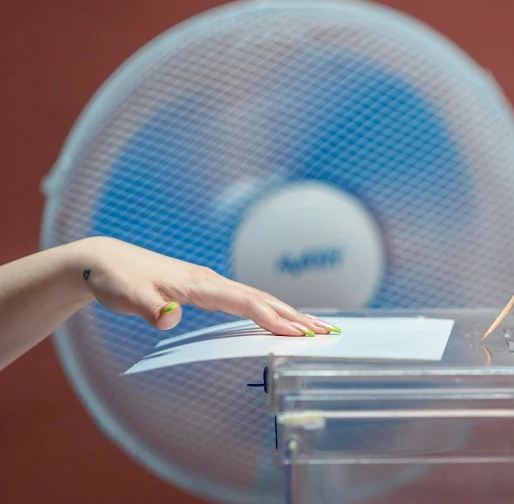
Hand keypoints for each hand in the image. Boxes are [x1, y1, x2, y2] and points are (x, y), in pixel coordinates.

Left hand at [77, 236, 334, 336]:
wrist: (105, 261)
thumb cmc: (117, 279)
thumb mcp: (127, 296)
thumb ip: (150, 309)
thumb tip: (169, 320)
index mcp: (200, 284)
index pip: (245, 302)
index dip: (272, 317)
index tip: (296, 333)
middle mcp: (212, 282)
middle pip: (263, 298)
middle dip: (295, 315)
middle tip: (326, 331)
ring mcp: (212, 284)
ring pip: (260, 298)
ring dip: (289, 312)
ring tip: (315, 327)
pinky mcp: (208, 290)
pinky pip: (248, 300)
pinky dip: (271, 309)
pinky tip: (281, 318)